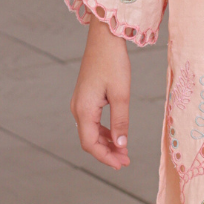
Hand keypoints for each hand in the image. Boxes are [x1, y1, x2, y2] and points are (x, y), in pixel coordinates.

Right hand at [70, 18, 131, 168]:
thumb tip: (121, 145)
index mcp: (84, 109)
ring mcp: (80, 103)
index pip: (90, 144)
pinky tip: (117, 136)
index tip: (121, 164)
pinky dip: (104, 132)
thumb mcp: (121, 94)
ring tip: (124, 152)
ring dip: (106, 143)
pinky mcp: (85, 98)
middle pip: (89, 140)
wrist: (104, 39)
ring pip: (90, 132)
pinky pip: (92, 122)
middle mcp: (77, 108)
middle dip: (107, 153)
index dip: (105, 157)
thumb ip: (120, 121)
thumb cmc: (113, 63)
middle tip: (126, 161)